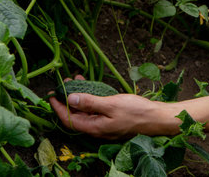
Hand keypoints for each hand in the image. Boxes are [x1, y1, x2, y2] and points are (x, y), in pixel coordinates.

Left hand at [48, 76, 178, 139]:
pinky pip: (95, 109)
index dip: (58, 108)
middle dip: (67, 99)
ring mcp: (104, 124)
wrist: (157, 119)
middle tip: (64, 83)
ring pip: (86, 111)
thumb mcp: (111, 105)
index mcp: (95, 128)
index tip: (51, 95)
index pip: (69, 120)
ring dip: (79, 96)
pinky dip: (90, 97)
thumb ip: (90, 103)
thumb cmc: (136, 112)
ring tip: (76, 80)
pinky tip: (90, 86)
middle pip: (76, 115)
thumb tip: (70, 100)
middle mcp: (97, 128)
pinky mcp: (111, 119)